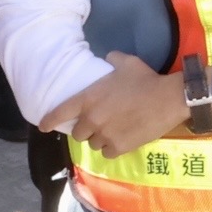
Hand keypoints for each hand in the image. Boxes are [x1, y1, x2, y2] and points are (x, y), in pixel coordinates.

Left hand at [56, 53, 189, 158]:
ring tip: (112, 132)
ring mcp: (105, 135)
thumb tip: (109, 57)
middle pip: (78, 133)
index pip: (60, 113)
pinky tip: (121, 140)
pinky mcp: (119, 147)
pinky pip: (107, 153)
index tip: (44, 127)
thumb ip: (112, 59)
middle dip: (85, 129)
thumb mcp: (126, 63)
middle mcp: (92, 119)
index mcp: (88, 99)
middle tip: (98, 124)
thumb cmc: (145, 79)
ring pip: (93, 144)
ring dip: (100, 139)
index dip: (49, 121)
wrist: (168, 99)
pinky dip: (112, 148)